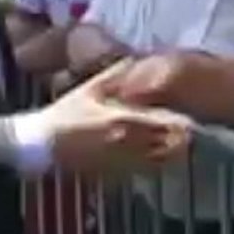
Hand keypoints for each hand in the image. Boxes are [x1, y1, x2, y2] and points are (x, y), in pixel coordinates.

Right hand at [42, 60, 191, 173]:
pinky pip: (147, 170)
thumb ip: (115, 75)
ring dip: (172, 151)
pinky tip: (155, 153)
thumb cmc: (66, 115)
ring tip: (178, 142)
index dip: (182, 121)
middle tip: (188, 128)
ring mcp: (125, 161)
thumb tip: (134, 59)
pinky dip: (156, 162)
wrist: (44, 145)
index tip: (189, 115)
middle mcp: (130, 142)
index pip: (166, 123)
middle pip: (171, 145)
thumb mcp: (90, 89)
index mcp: (125, 119)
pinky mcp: (118, 174)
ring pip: (162, 160)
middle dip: (181, 137)